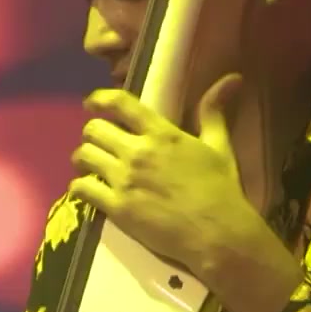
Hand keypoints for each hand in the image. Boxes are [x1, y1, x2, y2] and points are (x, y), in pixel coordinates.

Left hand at [69, 77, 299, 311]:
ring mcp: (124, 180)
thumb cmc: (220, 190)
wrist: (216, 233)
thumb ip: (213, 112)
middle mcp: (138, 152)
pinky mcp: (116, 207)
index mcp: (162, 134)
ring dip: (83, 159)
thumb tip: (231, 79)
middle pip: (93, 130)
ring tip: (90, 166)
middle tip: (98, 144)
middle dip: (92, 135)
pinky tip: (87, 190)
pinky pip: (80, 188)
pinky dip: (79, 187)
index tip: (91, 104)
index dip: (99, 99)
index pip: (121, 104)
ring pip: (82, 156)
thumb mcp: (219, 146)